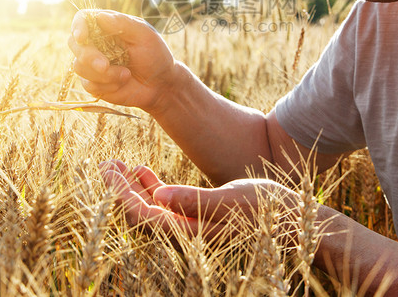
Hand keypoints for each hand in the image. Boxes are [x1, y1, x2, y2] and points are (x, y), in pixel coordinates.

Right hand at [69, 10, 175, 113]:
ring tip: (126, 75)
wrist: (160, 84)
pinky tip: (122, 83)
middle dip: (88, 56)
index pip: (83, 19)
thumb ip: (123, 24)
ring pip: (79, 66)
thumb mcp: (145, 35)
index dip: (78, 26)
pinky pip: (88, 84)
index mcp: (106, 27)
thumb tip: (100, 16)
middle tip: (104, 65)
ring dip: (103, 74)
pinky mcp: (94, 83)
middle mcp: (95, 43)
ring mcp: (92, 64)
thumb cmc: (155, 55)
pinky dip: (107, 85)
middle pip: (74, 44)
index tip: (82, 37)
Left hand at [100, 160, 300, 242]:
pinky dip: (151, 188)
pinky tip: (144, 171)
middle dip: (120, 188)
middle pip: (140, 212)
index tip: (107, 168)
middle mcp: (185, 232)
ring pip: (150, 208)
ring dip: (133, 187)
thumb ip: (194, 200)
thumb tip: (159, 197)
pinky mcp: (198, 217)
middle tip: (105, 163)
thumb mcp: (231, 200)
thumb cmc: (265, 209)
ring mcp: (190, 226)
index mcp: (190, 230)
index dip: (121, 191)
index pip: (142, 213)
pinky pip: (165, 205)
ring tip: (120, 165)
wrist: (292, 221)